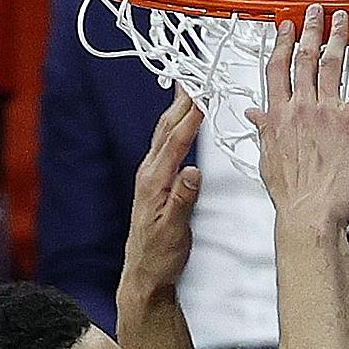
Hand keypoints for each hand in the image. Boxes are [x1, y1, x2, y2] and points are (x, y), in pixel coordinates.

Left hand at [121, 87, 202, 295]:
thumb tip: (193, 171)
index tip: (203, 93)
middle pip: (167, 129)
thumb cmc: (160, 256)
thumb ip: (184, 199)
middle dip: (182, 101)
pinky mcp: (153, 184)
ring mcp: (149, 178)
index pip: (176, 142)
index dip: (191, 116)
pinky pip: (164, 147)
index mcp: (155, 183)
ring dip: (176, 109)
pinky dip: (174, 127)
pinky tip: (179, 123)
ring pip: (163, 134)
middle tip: (195, 74)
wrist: (145, 274)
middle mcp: (149, 175)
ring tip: (187, 87)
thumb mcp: (175, 230)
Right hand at [245, 5, 348, 228]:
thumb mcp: (267, 159)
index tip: (286, 26)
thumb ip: (263, 129)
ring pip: (332, 61)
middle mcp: (301, 106)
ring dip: (337, 34)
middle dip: (311, 29)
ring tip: (342, 17)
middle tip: (315, 11)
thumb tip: (253, 113)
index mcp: (278, 115)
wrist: (311, 213)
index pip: (277, 67)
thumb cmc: (291, 194)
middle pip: (305, 57)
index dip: (282, 42)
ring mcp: (328, 111)